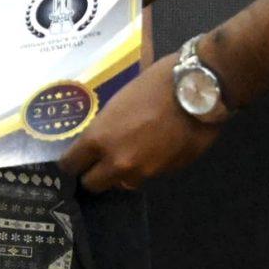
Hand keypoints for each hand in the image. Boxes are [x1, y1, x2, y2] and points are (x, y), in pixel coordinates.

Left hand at [62, 56, 219, 192]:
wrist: (197, 89)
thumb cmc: (155, 84)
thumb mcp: (118, 102)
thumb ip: (106, 128)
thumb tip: (101, 141)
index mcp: (99, 139)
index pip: (70, 166)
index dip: (71, 164)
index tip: (75, 160)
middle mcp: (118, 162)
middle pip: (93, 185)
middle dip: (95, 175)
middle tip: (101, 162)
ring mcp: (144, 171)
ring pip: (123, 183)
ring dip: (124, 173)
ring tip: (135, 152)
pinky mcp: (167, 173)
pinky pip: (150, 175)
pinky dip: (150, 166)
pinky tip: (158, 148)